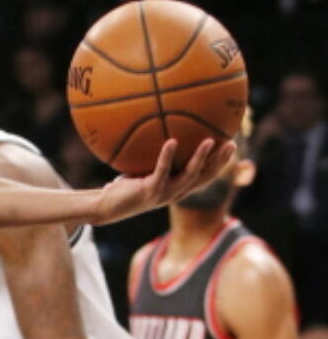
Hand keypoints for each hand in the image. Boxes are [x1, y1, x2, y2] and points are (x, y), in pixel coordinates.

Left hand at [94, 138, 235, 226]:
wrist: (107, 206)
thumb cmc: (125, 187)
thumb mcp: (145, 170)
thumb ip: (156, 158)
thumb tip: (164, 132)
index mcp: (178, 189)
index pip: (206, 177)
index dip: (220, 164)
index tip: (231, 145)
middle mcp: (176, 194)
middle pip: (206, 177)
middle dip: (220, 161)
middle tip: (231, 143)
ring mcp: (164, 194)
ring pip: (189, 175)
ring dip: (201, 158)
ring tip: (209, 140)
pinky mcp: (151, 191)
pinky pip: (162, 171)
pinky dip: (167, 156)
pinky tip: (172, 141)